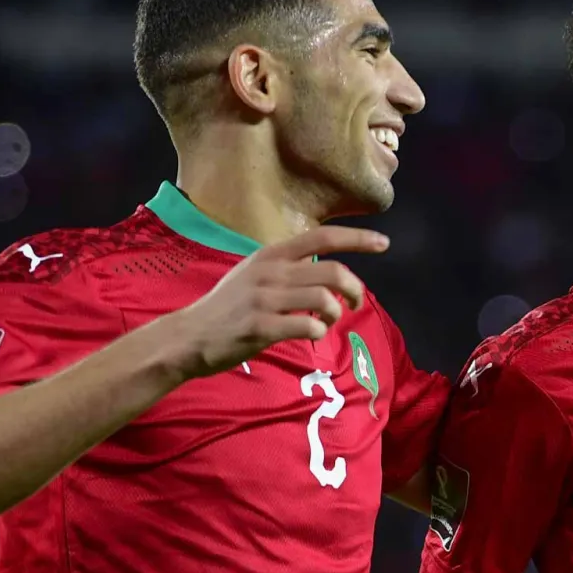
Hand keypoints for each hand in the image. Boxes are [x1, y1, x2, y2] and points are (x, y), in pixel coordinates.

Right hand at [169, 225, 388, 378]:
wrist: (189, 336)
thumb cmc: (228, 308)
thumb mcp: (254, 274)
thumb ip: (288, 269)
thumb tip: (327, 276)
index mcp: (271, 254)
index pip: (323, 236)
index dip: (358, 239)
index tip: (384, 243)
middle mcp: (270, 271)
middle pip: (333, 271)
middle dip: (355, 289)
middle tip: (354, 303)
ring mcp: (264, 299)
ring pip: (324, 299)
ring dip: (336, 313)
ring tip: (328, 321)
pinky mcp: (259, 327)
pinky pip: (307, 327)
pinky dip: (319, 332)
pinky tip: (312, 335)